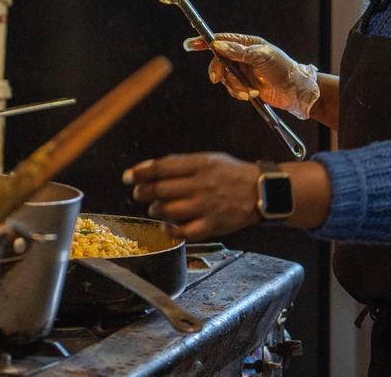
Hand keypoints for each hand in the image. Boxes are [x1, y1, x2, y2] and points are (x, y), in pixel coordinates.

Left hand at [123, 153, 259, 240]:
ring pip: (170, 210)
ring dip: (156, 210)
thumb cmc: (233, 174)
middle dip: (144, 192)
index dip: (141, 172)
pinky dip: (172, 230)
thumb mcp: (209, 159)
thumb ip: (182, 163)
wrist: (262, 191)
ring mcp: (207, 206)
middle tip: (139, 193)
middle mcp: (202, 185)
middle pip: (162, 190)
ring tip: (154, 208)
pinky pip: (186, 232)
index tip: (129, 177)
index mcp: (201, 165)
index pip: (163, 168)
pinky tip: (168, 226)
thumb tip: (151, 167)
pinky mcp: (213, 224)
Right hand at [185, 33, 319, 119]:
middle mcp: (243, 57)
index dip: (205, 42)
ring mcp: (243, 72)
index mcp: (247, 44)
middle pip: (219, 61)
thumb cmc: (282, 69)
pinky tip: (251, 95)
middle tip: (216, 78)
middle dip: (218, 71)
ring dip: (234, 86)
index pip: (222, 40)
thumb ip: (239, 52)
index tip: (190, 45)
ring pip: (225, 78)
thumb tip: (217, 46)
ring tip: (249, 91)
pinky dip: (239, 93)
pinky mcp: (245, 86)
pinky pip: (232, 89)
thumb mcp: (262, 57)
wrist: (295, 92)